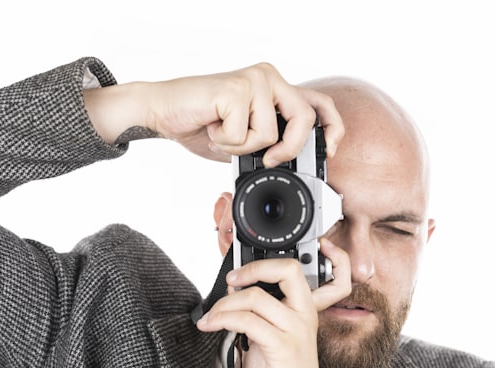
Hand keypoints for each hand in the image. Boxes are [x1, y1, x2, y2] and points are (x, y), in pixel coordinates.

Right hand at [84, 63, 343, 165]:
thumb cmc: (202, 125)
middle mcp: (268, 77)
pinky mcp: (235, 89)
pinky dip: (225, 142)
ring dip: (242, 147)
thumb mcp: (246, 139)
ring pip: (270, 134)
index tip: (329, 149)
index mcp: (275, 87)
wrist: (162, 111)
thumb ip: (271, 143)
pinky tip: (211, 127)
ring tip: (223, 134)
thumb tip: (296, 164)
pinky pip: (243, 134)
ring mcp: (252, 80)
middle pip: (303, 118)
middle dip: (288, 148)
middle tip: (267, 159)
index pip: (319, 104)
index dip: (332, 128)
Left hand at [195, 238, 350, 367]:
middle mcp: (304, 317)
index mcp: (303, 312)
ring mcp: (296, 331)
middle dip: (251, 270)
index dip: (263, 264)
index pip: (292, 270)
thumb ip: (257, 319)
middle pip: (286, 270)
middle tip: (229, 282)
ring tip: (210, 319)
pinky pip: (247, 322)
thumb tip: (231, 298)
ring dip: (224, 304)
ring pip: (255, 297)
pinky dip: (224, 320)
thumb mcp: (269, 343)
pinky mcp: (283, 348)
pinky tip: (212, 327)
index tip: (237, 275)